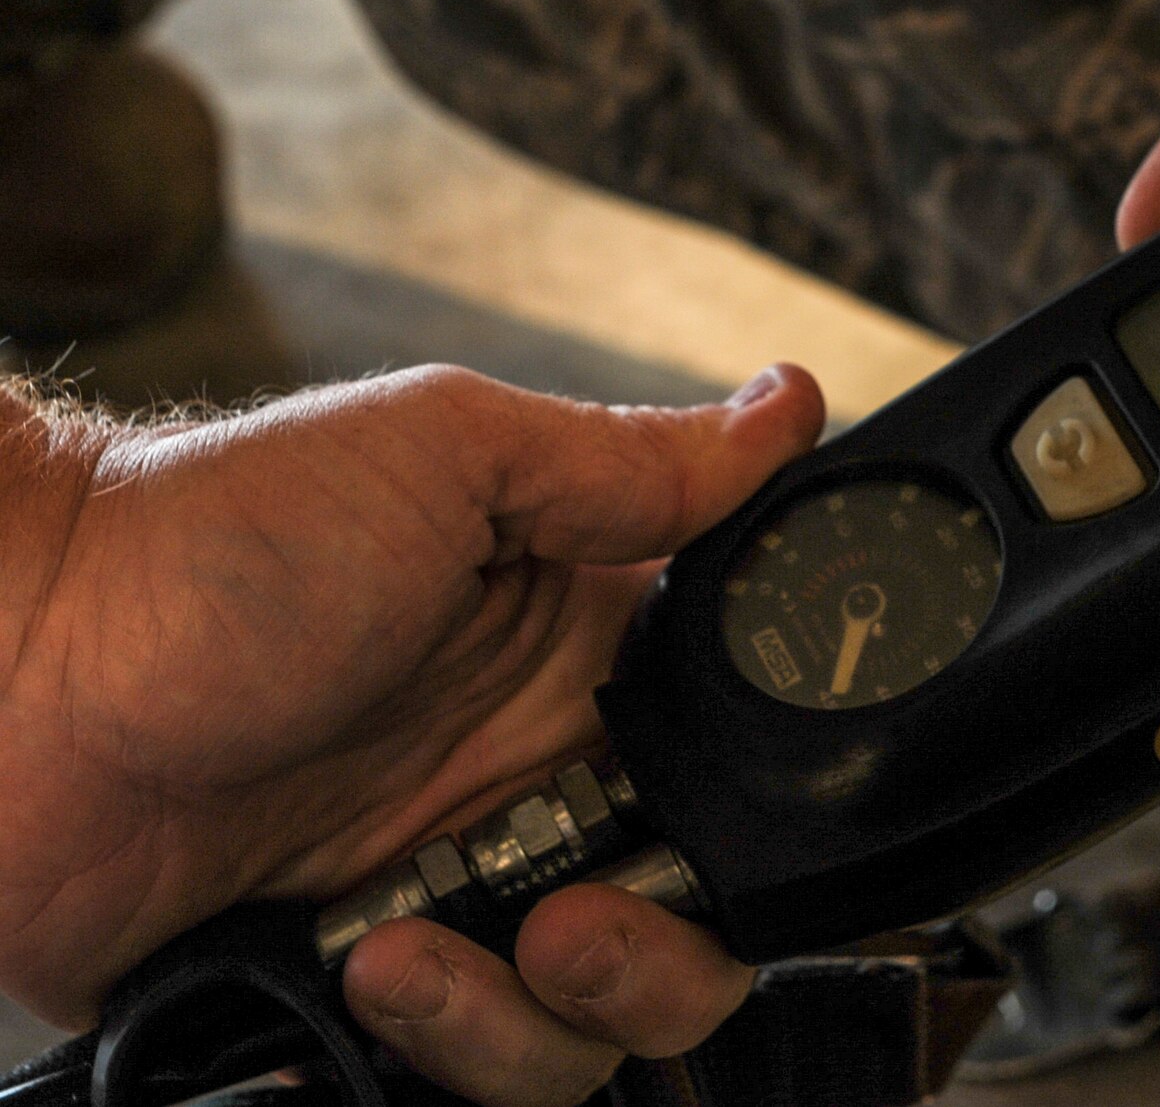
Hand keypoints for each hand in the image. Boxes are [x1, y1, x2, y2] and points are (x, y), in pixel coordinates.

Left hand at [0, 363, 824, 1104]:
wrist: (7, 666)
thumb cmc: (212, 537)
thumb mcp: (444, 458)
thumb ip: (632, 463)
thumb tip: (789, 411)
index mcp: (583, 661)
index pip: (742, 764)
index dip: (763, 813)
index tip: (725, 822)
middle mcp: (539, 788)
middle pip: (697, 923)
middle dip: (668, 956)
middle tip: (575, 923)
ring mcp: (455, 894)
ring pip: (598, 1024)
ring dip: (550, 1015)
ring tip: (436, 944)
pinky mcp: (372, 983)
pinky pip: (476, 1066)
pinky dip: (452, 1042)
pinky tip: (371, 964)